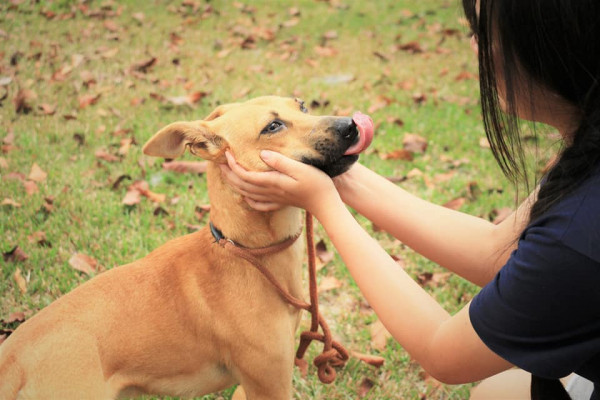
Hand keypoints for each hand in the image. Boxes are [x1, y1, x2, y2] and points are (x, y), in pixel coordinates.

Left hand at [220, 150, 339, 214]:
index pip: (244, 174)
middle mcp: (270, 192)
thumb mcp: (300, 168)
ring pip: (247, 193)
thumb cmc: (316, 183)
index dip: (232, 164)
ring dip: (234, 184)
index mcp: (272, 182)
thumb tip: (261, 154)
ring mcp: (274, 199)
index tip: (226, 153)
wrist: (326, 203)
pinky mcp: (280, 202)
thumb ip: (280, 161)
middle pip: (241, 184)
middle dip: (228, 173)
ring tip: (227, 173)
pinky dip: (248, 200)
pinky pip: (258, 204)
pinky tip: (245, 196)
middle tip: (219, 161)